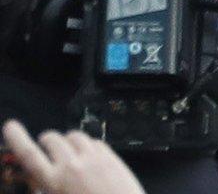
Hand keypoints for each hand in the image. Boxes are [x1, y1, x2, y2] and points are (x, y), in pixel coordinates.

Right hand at [1, 120, 145, 193]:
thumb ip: (46, 186)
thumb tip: (36, 175)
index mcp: (54, 182)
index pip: (29, 154)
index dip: (17, 138)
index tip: (11, 127)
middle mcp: (72, 166)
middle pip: (52, 138)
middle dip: (46, 140)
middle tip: (46, 147)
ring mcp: (93, 158)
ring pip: (74, 135)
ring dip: (67, 141)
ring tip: (69, 152)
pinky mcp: (111, 156)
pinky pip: (94, 141)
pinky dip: (88, 145)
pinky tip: (89, 157)